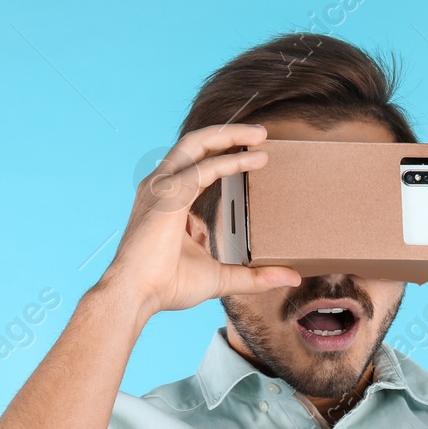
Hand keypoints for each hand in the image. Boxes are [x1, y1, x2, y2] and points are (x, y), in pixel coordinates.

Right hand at [102, 123, 299, 316]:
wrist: (135, 295)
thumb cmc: (166, 286)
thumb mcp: (220, 278)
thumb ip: (253, 276)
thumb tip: (291, 278)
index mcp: (168, 199)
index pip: (195, 164)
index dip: (223, 155)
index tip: (253, 153)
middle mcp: (161, 186)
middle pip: (195, 144)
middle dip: (228, 133)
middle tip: (261, 133)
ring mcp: (161, 187)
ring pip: (197, 144)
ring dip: (230, 136)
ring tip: (261, 136)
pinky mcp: (168, 194)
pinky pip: (205, 168)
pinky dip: (231, 161)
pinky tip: (254, 160)